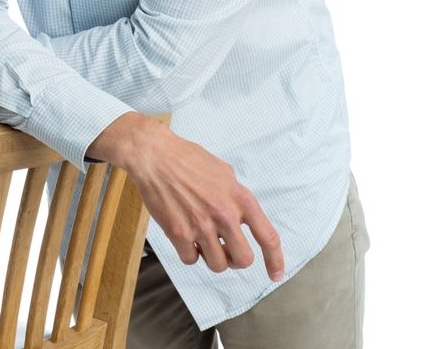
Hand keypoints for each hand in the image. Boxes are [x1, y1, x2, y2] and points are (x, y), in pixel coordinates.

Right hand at [87, 113, 284, 280]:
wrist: (155, 156)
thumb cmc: (186, 159)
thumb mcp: (223, 171)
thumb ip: (236, 196)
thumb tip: (243, 216)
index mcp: (240, 198)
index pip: (268, 236)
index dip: (275, 260)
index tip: (275, 274)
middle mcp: (224, 214)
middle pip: (243, 260)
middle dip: (235, 258)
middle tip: (225, 248)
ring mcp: (202, 226)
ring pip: (218, 265)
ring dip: (211, 256)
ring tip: (202, 239)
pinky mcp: (179, 234)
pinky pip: (191, 260)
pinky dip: (189, 253)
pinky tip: (185, 235)